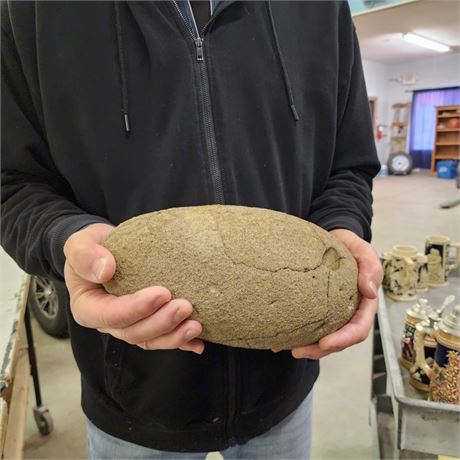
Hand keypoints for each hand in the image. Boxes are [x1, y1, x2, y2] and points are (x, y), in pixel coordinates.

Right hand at [63, 223, 203, 353]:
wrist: (107, 250)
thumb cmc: (92, 247)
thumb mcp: (80, 243)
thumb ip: (85, 255)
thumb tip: (105, 270)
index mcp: (88, 307)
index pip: (110, 315)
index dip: (136, 308)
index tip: (161, 294)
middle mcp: (108, 322)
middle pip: (134, 332)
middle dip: (161, 323)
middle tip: (185, 306)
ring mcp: (128, 325)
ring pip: (150, 340)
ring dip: (174, 336)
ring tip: (196, 326)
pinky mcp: (146, 323)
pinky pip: (163, 338)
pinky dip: (181, 343)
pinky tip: (198, 344)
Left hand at [291, 228, 382, 359]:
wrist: (335, 240)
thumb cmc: (351, 247)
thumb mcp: (364, 251)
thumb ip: (371, 267)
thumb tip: (370, 291)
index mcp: (364, 305)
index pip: (358, 329)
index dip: (343, 339)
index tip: (325, 343)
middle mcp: (349, 313)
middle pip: (339, 340)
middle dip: (319, 350)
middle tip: (297, 351)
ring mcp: (334, 313)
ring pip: (323, 337)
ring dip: (306, 346)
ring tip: (284, 347)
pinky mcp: (319, 308)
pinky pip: (311, 324)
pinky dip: (297, 333)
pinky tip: (279, 336)